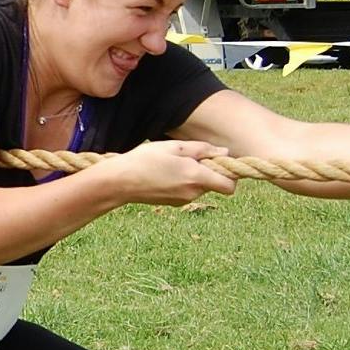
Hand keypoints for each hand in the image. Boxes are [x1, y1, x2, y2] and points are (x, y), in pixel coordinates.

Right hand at [107, 139, 237, 205]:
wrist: (120, 182)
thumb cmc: (145, 160)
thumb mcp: (174, 147)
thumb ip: (202, 149)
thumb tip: (224, 152)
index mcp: (196, 177)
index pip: (230, 185)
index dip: (229, 174)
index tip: (217, 161)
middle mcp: (193, 192)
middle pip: (215, 184)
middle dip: (209, 171)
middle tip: (189, 157)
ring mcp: (183, 200)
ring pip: (200, 187)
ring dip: (195, 176)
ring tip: (173, 163)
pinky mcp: (173, 203)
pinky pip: (188, 191)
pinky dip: (183, 182)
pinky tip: (165, 173)